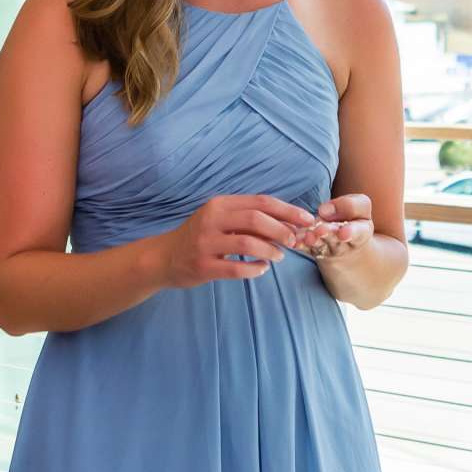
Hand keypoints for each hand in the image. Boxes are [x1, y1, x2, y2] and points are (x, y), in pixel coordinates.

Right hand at [154, 196, 314, 287]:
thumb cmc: (200, 237)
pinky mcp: (203, 265)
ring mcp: (206, 243)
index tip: (307, 220)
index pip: (261, 202)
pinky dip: (254, 269)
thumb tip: (289, 224)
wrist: (164, 258)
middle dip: (282, 230)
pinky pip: (236, 268)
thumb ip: (248, 218)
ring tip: (279, 256)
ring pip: (248, 243)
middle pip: (256, 219)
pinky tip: (261, 269)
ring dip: (270, 250)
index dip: (288, 210)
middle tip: (294, 241)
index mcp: (220, 204)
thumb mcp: (220, 219)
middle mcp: (212, 219)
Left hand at [300, 193, 373, 259]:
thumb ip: (348, 205)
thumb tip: (325, 209)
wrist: (348, 244)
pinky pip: (307, 249)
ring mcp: (329, 249)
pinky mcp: (314, 250)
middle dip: (329, 234)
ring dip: (314, 239)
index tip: (343, 233)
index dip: (351, 232)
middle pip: (337, 239)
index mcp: (362, 232)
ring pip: (321, 245)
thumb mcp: (360, 207)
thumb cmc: (354, 218)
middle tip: (321, 230)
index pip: (359, 232)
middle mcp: (345, 243)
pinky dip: (301, 245)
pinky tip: (295, 241)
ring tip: (308, 235)